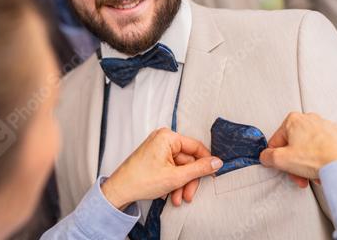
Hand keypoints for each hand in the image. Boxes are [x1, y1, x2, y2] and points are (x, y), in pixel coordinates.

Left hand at [101, 128, 222, 208]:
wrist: (119, 190)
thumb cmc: (141, 180)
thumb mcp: (176, 177)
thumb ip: (199, 169)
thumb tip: (216, 162)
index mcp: (168, 137)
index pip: (196, 147)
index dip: (206, 162)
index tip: (213, 174)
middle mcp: (163, 139)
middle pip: (187, 160)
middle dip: (188, 180)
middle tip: (189, 195)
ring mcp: (158, 149)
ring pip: (179, 167)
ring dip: (180, 185)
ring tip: (177, 199)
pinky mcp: (154, 158)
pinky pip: (171, 168)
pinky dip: (172, 182)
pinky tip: (168, 194)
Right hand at [260, 112, 336, 187]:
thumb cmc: (319, 158)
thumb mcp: (281, 160)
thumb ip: (267, 157)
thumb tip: (266, 156)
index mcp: (293, 120)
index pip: (276, 141)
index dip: (277, 158)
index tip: (282, 167)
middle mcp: (310, 119)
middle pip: (294, 145)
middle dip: (294, 163)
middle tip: (297, 174)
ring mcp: (327, 127)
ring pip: (310, 148)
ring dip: (308, 164)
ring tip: (312, 175)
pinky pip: (325, 149)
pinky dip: (322, 159)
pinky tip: (324, 169)